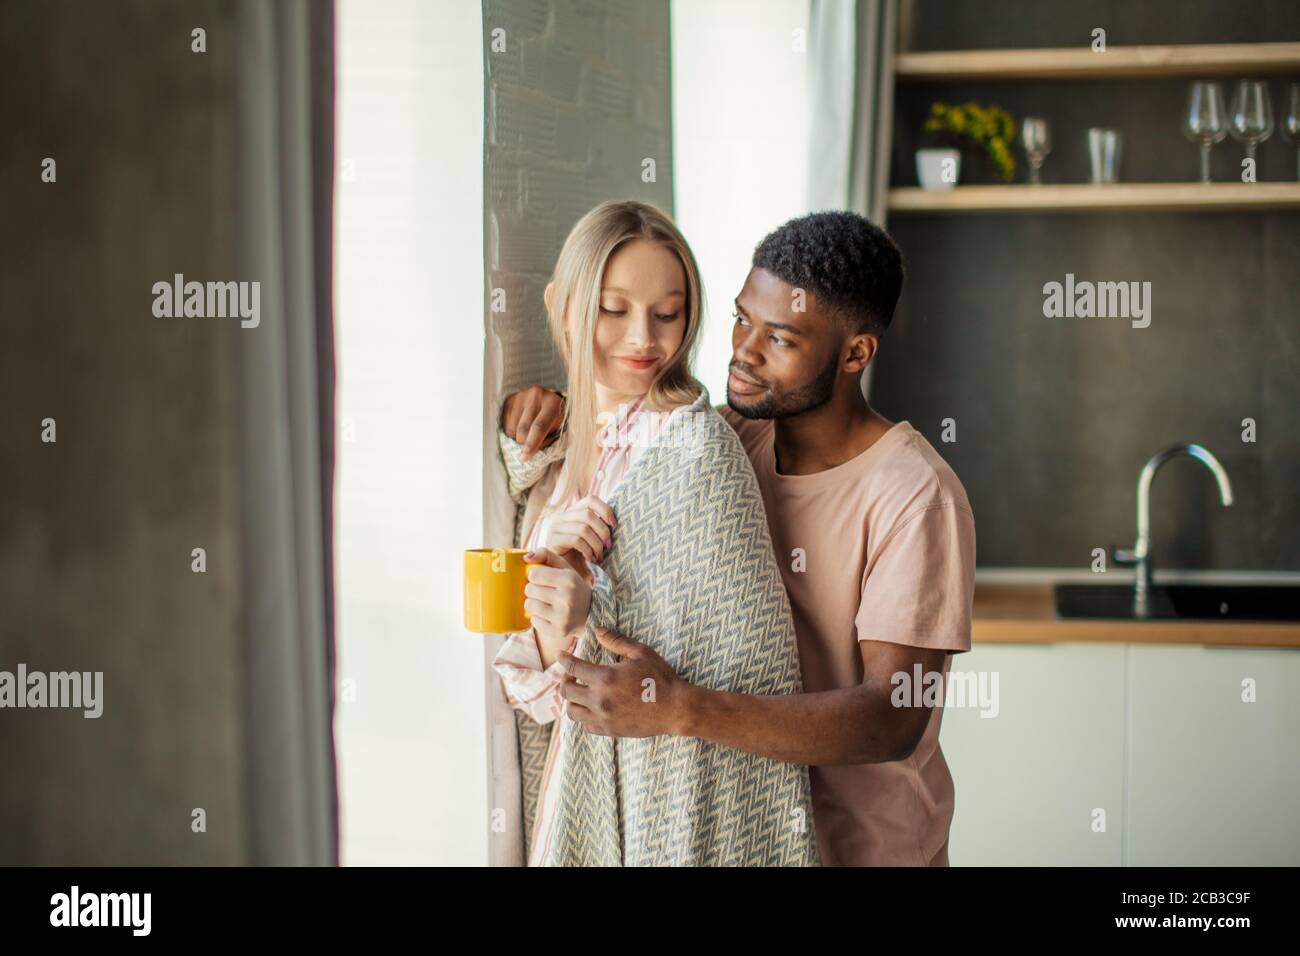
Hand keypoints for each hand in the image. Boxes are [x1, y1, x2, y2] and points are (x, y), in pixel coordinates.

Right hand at [502, 386, 565, 459]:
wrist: (548, 400)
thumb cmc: (555, 420)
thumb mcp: (558, 430)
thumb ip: (547, 441)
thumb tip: (527, 454)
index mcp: (552, 404)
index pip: (538, 427)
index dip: (531, 444)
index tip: (525, 457)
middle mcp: (536, 396)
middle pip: (523, 429)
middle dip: (524, 443)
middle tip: (529, 447)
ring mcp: (522, 396)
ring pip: (512, 428)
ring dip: (517, 437)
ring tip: (528, 433)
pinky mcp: (510, 399)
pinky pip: (505, 423)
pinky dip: (511, 431)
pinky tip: (520, 426)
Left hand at [523, 547, 591, 659]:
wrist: (592, 615)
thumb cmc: (574, 588)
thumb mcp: (566, 569)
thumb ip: (547, 555)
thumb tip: (526, 556)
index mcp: (569, 580)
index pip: (534, 574)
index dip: (535, 576)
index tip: (542, 579)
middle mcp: (566, 598)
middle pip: (529, 589)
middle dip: (533, 589)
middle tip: (544, 592)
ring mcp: (562, 617)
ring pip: (529, 605)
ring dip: (533, 603)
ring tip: (545, 603)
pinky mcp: (557, 631)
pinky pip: (533, 620)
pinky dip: (538, 617)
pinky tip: (549, 615)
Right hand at [547, 495, 615, 564]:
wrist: (562, 577)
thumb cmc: (578, 558)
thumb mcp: (590, 540)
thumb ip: (598, 528)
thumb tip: (615, 520)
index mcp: (571, 513)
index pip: (590, 500)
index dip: (605, 509)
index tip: (614, 524)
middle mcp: (560, 517)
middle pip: (588, 514)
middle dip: (603, 531)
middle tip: (608, 546)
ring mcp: (554, 528)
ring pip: (583, 528)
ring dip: (596, 544)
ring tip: (600, 556)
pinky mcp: (552, 540)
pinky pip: (576, 540)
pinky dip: (588, 550)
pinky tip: (591, 559)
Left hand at [558, 627, 686, 737]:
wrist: (675, 709)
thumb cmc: (660, 678)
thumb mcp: (641, 653)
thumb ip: (617, 641)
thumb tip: (598, 631)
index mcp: (605, 678)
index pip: (573, 668)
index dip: (564, 659)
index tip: (561, 655)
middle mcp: (599, 700)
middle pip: (567, 691)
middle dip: (564, 680)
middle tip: (570, 675)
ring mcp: (603, 718)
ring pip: (572, 712)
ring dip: (570, 700)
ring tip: (577, 693)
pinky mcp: (609, 730)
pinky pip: (585, 726)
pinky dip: (583, 716)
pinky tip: (590, 708)